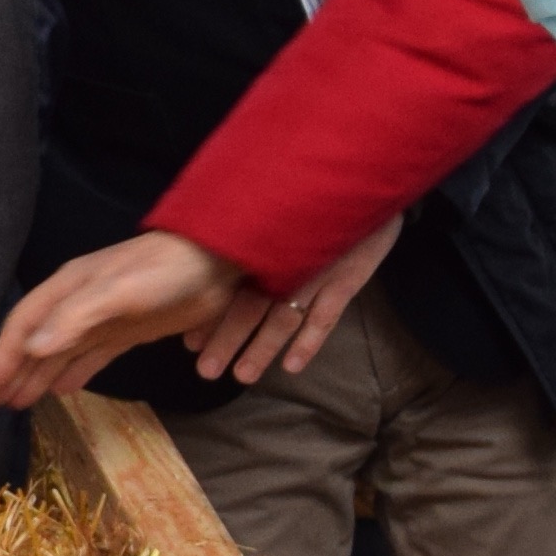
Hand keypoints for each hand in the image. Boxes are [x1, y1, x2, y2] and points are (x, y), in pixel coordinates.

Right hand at [0, 234, 246, 409]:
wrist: (215, 262)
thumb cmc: (162, 273)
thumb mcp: (117, 292)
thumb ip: (75, 319)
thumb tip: (33, 348)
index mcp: (69, 290)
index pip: (23, 325)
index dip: (3, 357)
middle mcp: (78, 304)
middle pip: (37, 342)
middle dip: (14, 371)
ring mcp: (103, 319)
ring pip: (60, 352)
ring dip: (38, 376)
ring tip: (19, 404)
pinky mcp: (127, 332)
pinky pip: (90, 356)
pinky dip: (74, 373)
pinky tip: (61, 391)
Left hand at [203, 216, 399, 388]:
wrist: (367, 180)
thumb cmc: (316, 197)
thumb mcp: (280, 204)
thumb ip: (252, 230)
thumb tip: (213, 256)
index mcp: (264, 241)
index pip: (228, 283)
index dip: (209, 313)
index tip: (188, 341)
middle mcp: (285, 259)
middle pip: (250, 305)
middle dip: (226, 339)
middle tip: (205, 370)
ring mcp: (316, 271)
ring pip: (284, 317)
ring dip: (263, 348)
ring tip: (243, 376)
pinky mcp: (346, 277)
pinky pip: (327, 315)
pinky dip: (310, 342)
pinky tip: (293, 367)